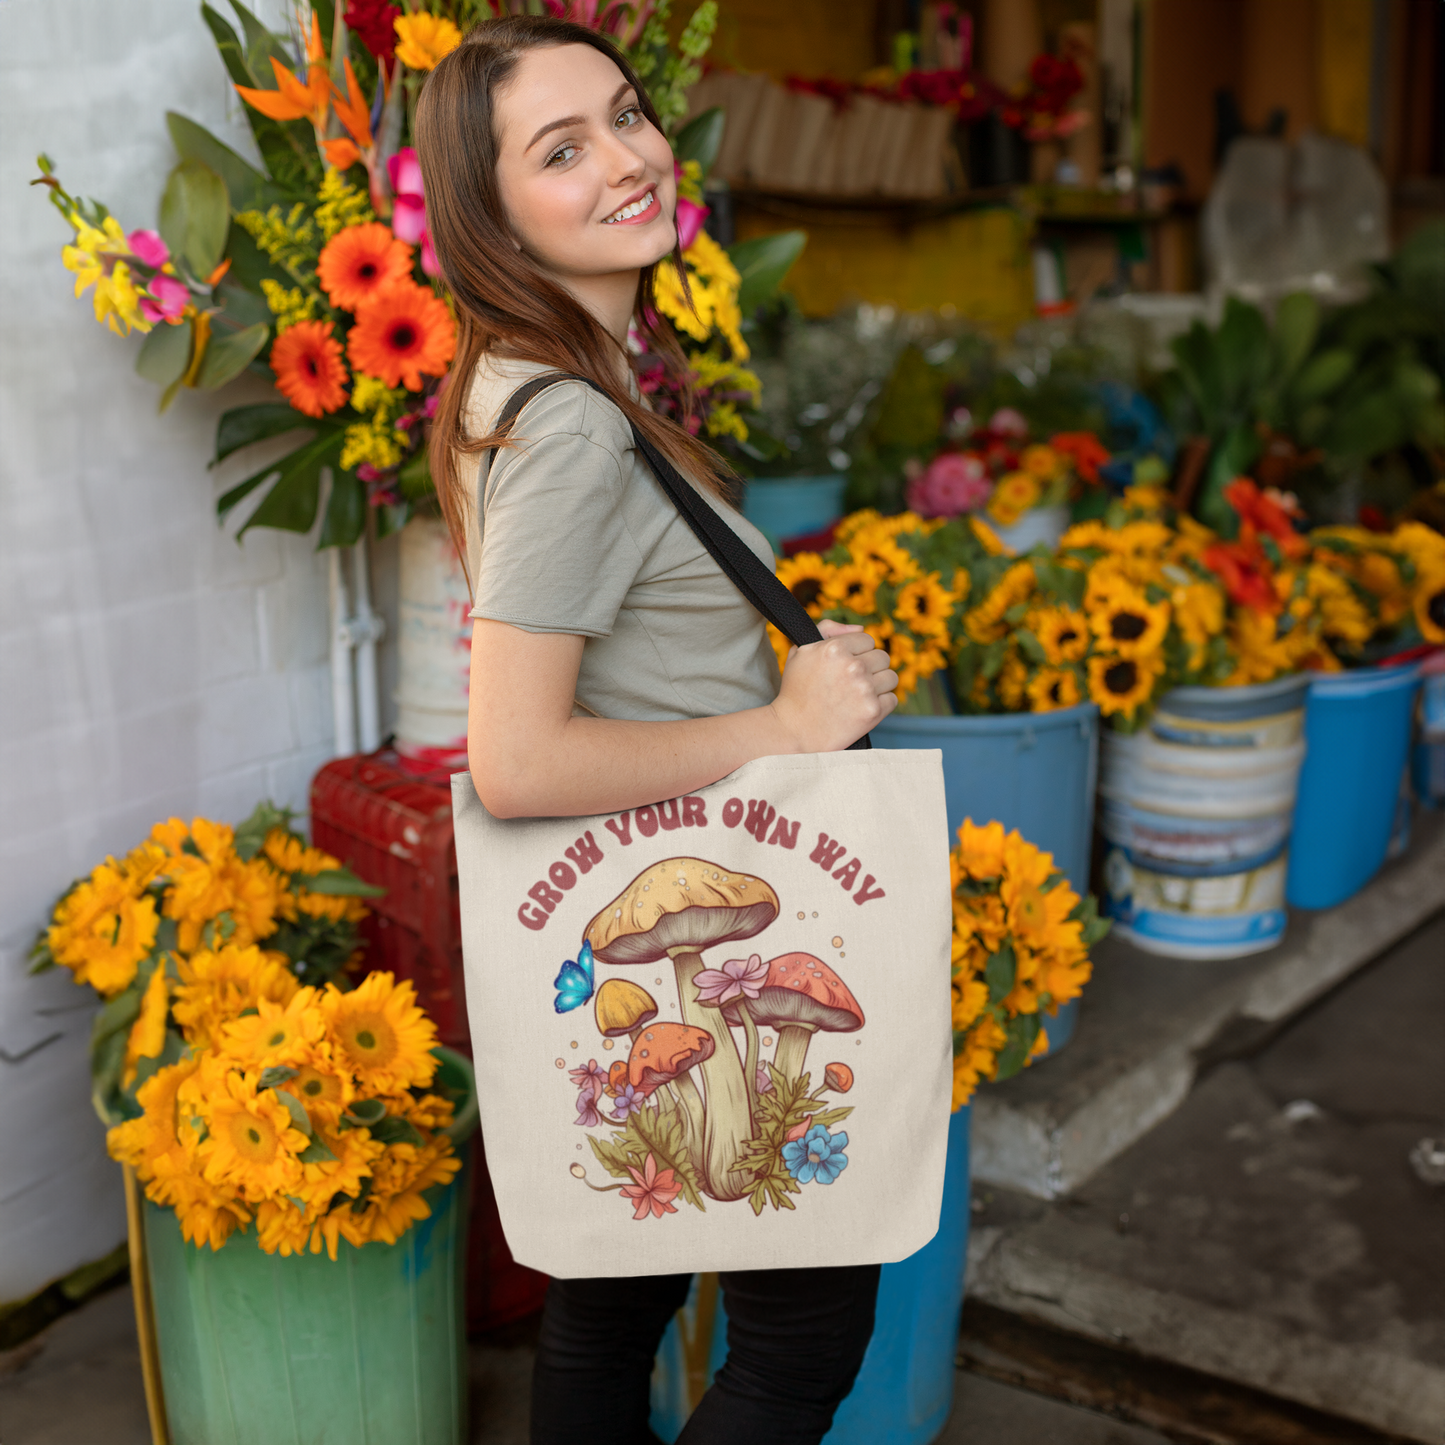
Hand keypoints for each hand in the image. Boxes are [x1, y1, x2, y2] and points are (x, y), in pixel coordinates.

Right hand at [770, 620, 898, 752]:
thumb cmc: (797, 690)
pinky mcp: (873, 711)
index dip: (858, 652)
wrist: (794, 730)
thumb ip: (829, 630)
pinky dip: (881, 704)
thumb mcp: (802, 651)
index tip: (846, 666)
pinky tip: (862, 707)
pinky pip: (892, 699)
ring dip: (878, 685)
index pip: (867, 639)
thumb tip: (860, 628)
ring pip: (891, 677)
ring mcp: (865, 689)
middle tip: (852, 682)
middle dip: (870, 668)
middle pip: (882, 657)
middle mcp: (853, 666)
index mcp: (835, 648)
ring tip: (859, 695)